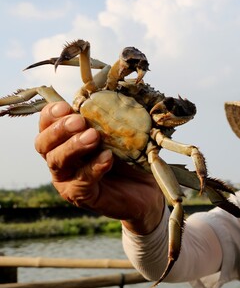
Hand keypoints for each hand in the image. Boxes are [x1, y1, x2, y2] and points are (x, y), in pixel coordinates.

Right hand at [34, 101, 164, 233]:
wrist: (147, 190)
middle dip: (59, 130)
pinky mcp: (82, 196)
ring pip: (57, 161)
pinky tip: (107, 157)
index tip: (66, 106)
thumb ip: (110, 116)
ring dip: (74, 146)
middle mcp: (60, 160)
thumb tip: (112, 92)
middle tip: (79, 121)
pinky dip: (94, 167)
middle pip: (44, 144)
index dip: (51, 114)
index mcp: (64, 140)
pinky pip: (82, 181)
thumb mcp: (120, 133)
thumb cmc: (130, 158)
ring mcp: (67, 180)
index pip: (46, 124)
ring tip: (93, 136)